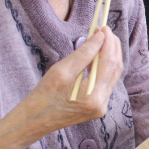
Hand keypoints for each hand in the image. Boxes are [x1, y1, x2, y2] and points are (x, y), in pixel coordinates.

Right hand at [0, 26, 122, 148]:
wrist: (33, 121)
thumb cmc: (43, 96)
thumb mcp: (62, 70)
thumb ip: (84, 53)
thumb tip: (100, 37)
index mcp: (93, 97)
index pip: (109, 63)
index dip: (108, 42)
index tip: (103, 27)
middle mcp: (102, 104)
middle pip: (115, 69)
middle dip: (112, 47)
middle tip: (104, 30)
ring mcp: (101, 107)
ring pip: (113, 75)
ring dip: (109, 56)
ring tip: (102, 39)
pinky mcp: (97, 106)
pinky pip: (106, 82)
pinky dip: (104, 67)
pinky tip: (98, 55)